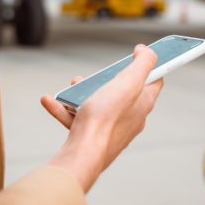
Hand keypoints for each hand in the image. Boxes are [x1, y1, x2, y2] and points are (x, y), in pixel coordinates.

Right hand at [42, 45, 162, 191]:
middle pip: (123, 92)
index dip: (148, 67)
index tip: (136, 56)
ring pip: (98, 104)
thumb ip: (143, 63)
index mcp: (143, 104)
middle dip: (107, 79)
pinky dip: (64, 108)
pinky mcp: (92, 137)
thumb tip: (145, 50)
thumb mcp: (129, 82)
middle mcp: (130, 118)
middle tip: (97, 74)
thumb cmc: (107, 118)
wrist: (84, 154)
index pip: (154, 82)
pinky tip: (50, 100)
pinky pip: (77, 119)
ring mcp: (111, 129)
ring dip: (83, 92)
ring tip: (73, 85)